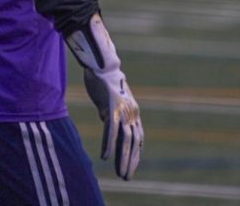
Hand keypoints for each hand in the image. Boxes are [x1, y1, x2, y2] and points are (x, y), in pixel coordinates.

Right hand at [65, 14, 142, 179]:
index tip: (132, 167)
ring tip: (120, 173)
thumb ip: (110, 112)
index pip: (139, 138)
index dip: (136, 154)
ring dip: (123, 158)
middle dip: (130, 161)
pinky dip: (108, 144)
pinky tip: (105, 157)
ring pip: (125, 139)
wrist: (101, 62)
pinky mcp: (112, 105)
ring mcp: (123, 109)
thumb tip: (106, 121)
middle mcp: (132, 112)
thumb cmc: (103, 80)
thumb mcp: (109, 100)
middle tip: (126, 177)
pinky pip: (111, 129)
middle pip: (133, 142)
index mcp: (134, 111)